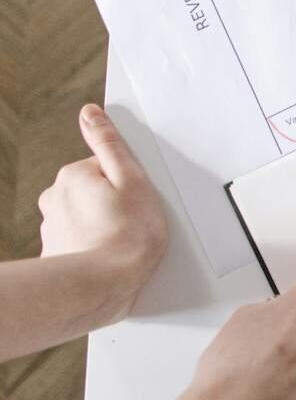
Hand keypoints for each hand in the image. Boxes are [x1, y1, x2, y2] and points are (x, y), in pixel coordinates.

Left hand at [38, 105, 167, 317]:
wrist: (104, 285)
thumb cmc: (127, 235)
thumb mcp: (131, 180)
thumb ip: (109, 144)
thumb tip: (90, 114)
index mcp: (73, 176)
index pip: (104, 167)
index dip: (128, 182)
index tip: (139, 199)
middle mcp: (55, 198)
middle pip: (93, 191)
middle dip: (114, 202)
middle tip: (135, 220)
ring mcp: (53, 226)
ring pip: (86, 216)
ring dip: (104, 225)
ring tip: (126, 243)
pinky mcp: (57, 251)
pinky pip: (80, 241)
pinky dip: (93, 247)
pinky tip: (112, 258)